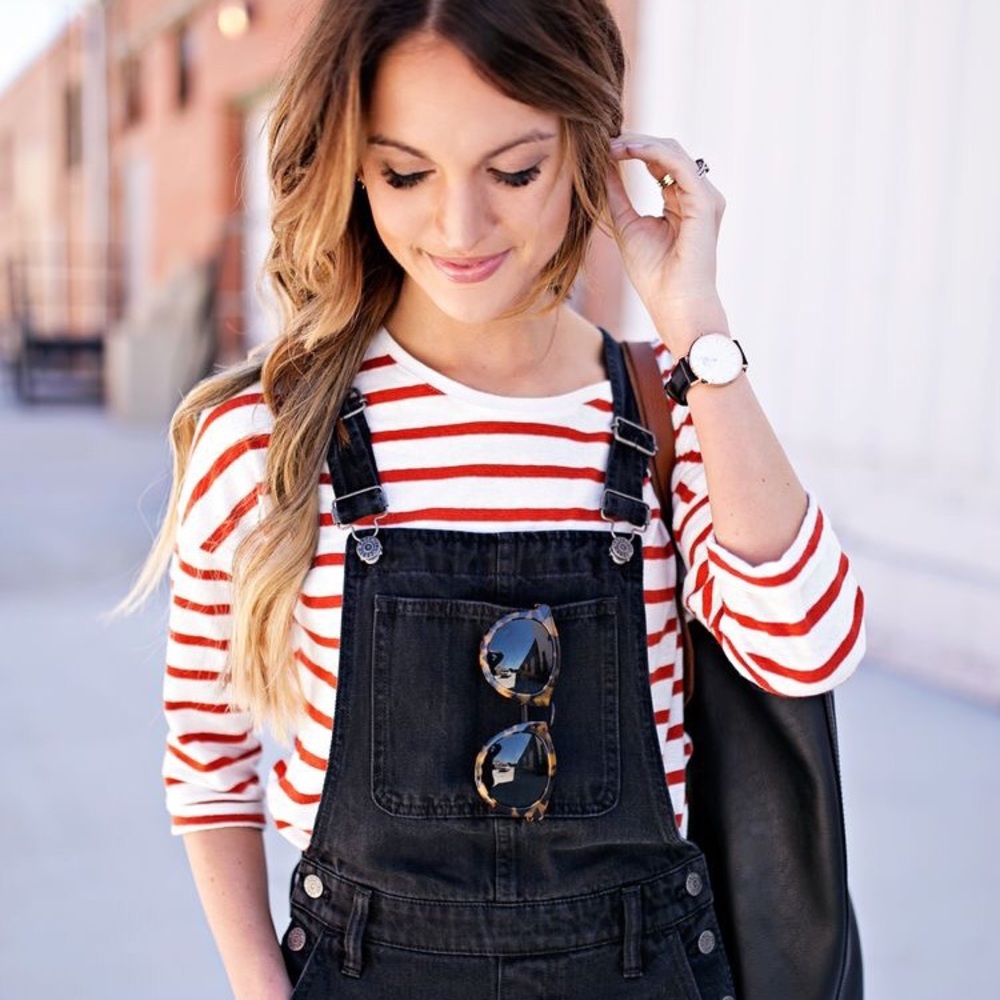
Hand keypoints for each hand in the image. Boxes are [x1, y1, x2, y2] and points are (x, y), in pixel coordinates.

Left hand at [607, 133, 728, 355]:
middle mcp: (697, 195)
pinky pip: (678, 164)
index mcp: (681, 201)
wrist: (675, 305)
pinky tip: (627, 150)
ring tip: (610, 143)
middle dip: (634, 141)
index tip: (601, 146)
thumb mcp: (626, 225)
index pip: (658, 162)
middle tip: (603, 136)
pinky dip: (651, 152)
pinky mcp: (704, 201)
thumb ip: (617, 194)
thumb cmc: (654, 275)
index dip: (631, 149)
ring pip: (672, 151)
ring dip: (639, 143)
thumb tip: (601, 165)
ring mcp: (704, 196)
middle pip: (666, 151)